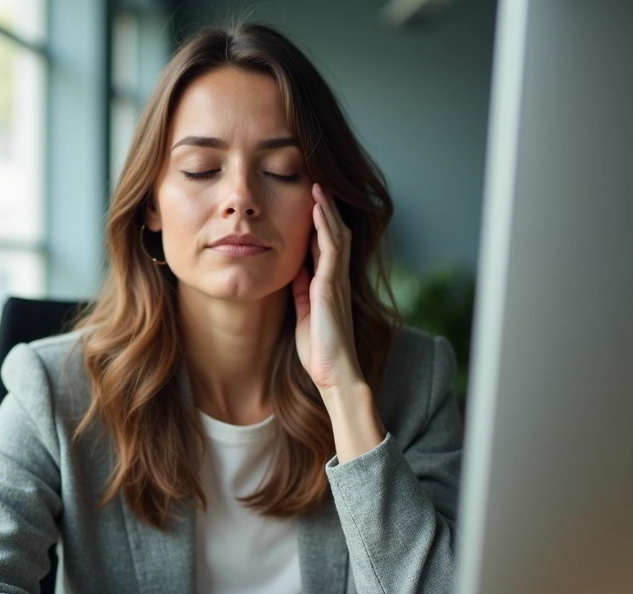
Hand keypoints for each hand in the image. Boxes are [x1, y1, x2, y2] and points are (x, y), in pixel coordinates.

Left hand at [292, 183, 362, 391]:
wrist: (334, 372)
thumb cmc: (320, 348)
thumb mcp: (305, 311)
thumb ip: (302, 289)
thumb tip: (295, 268)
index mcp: (329, 284)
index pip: (327, 244)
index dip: (321, 222)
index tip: (311, 200)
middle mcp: (337, 278)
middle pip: (335, 233)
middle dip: (327, 208)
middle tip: (318, 182)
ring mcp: (336, 280)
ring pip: (335, 235)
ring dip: (326, 210)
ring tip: (318, 186)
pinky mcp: (331, 287)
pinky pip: (329, 250)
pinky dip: (324, 228)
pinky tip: (317, 210)